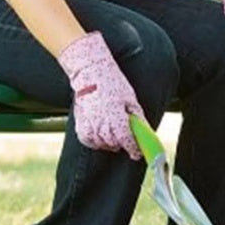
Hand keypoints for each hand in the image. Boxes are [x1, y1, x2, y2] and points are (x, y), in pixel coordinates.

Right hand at [57, 31, 143, 159]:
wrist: (90, 71)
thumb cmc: (112, 82)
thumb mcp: (130, 98)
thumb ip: (137, 117)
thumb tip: (145, 130)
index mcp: (116, 116)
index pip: (126, 140)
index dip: (133, 149)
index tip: (137, 153)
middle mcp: (101, 122)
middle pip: (113, 144)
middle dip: (122, 144)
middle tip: (127, 141)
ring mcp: (89, 122)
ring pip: (100, 143)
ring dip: (109, 144)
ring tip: (114, 136)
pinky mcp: (80, 121)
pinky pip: (87, 139)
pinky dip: (94, 141)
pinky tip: (100, 136)